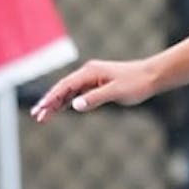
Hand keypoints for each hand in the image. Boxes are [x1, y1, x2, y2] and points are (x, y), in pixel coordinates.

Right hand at [30, 58, 158, 121]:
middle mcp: (88, 73)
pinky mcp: (97, 84)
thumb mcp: (116, 92)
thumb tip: (75, 105)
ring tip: (42, 117)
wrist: (152, 76)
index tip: (41, 108)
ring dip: (56, 103)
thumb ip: (95, 98)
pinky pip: (77, 93)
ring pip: (68, 92)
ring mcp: (92, 78)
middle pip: (63, 88)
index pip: (65, 86)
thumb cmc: (137, 83)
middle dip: (49, 102)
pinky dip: (67, 102)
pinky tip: (58, 110)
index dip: (51, 97)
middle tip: (36, 116)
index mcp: (90, 72)